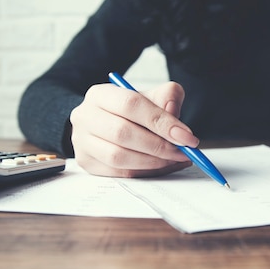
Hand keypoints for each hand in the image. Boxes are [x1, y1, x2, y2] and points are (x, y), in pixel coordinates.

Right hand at [69, 81, 197, 176]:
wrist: (107, 123)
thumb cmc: (132, 111)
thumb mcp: (151, 96)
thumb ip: (168, 97)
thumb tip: (173, 117)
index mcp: (100, 94)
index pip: (131, 105)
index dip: (161, 122)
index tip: (187, 137)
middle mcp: (85, 116)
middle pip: (122, 133)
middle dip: (159, 146)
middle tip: (184, 152)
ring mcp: (82, 142)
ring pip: (118, 157)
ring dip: (152, 162)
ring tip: (174, 159)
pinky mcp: (87, 163)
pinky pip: (119, 173)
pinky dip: (145, 173)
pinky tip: (163, 167)